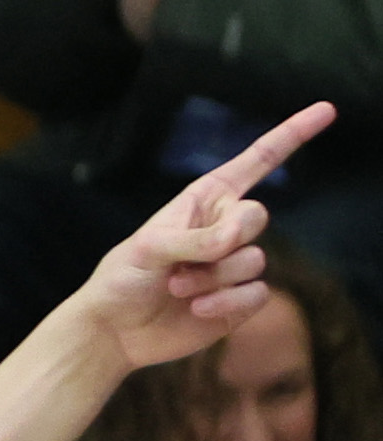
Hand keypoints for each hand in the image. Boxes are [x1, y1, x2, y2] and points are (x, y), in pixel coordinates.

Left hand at [63, 99, 332, 370]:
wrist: (115, 330)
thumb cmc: (123, 279)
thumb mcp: (147, 248)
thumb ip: (194, 238)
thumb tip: (236, 241)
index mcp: (204, 200)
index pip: (256, 162)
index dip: (291, 135)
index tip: (326, 110)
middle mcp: (225, 228)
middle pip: (257, 217)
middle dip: (224, 239)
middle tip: (181, 262)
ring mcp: (234, 264)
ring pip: (254, 260)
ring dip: (211, 278)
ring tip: (175, 286)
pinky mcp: (240, 299)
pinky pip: (257, 294)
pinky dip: (226, 303)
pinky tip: (196, 309)